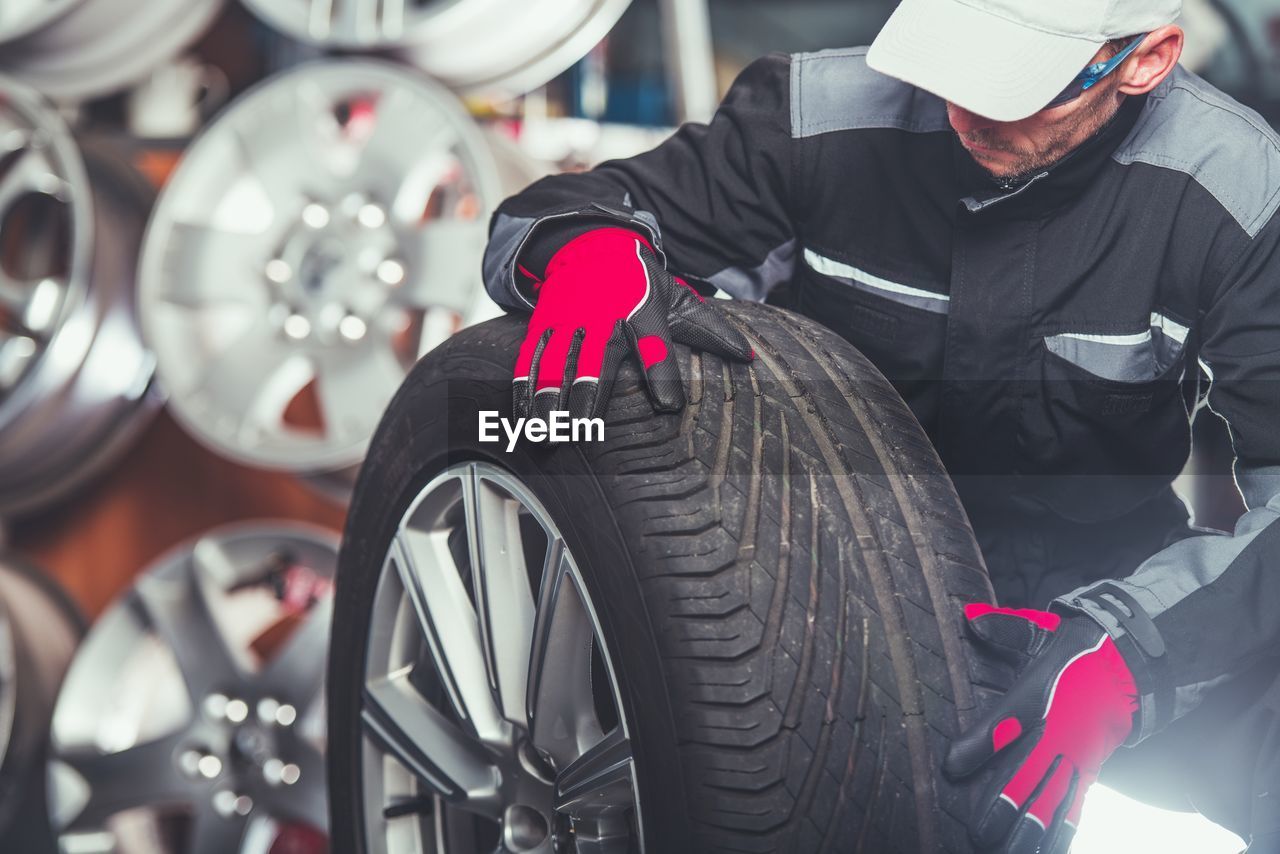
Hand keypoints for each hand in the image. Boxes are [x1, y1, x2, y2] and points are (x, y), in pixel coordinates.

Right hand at [512, 227, 752, 421]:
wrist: (592, 245)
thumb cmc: (640, 283)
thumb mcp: (677, 300)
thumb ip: (709, 330)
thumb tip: (748, 356)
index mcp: (642, 313)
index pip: (655, 346)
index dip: (663, 375)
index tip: (668, 405)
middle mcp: (602, 318)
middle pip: (593, 361)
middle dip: (585, 397)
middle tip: (582, 432)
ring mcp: (568, 321)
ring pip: (555, 364)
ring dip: (549, 401)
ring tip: (548, 434)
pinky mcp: (543, 325)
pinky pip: (531, 360)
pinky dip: (525, 390)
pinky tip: (524, 419)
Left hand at [945, 604, 1138, 852]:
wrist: (1134, 663)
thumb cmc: (1078, 650)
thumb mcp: (1043, 630)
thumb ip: (1007, 628)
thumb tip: (971, 617)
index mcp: (1043, 697)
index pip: (1007, 723)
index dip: (979, 745)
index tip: (950, 764)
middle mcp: (1061, 733)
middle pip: (1031, 777)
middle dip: (1005, 806)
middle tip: (979, 832)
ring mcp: (1078, 757)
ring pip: (1053, 802)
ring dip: (1031, 831)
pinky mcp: (1089, 772)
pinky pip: (1074, 808)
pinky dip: (1060, 834)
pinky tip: (1046, 853)